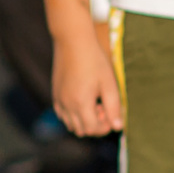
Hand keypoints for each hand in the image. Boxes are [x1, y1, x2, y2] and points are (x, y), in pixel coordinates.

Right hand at [53, 21, 124, 137]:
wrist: (73, 42)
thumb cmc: (94, 61)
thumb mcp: (109, 84)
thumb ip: (114, 107)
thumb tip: (118, 127)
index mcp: (80, 103)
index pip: (93, 130)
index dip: (105, 126)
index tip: (111, 111)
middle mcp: (66, 105)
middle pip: (82, 130)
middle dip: (95, 124)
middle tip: (103, 105)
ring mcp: (59, 100)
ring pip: (71, 125)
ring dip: (84, 120)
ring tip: (93, 102)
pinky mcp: (55, 94)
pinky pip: (62, 115)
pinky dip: (73, 114)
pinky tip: (83, 99)